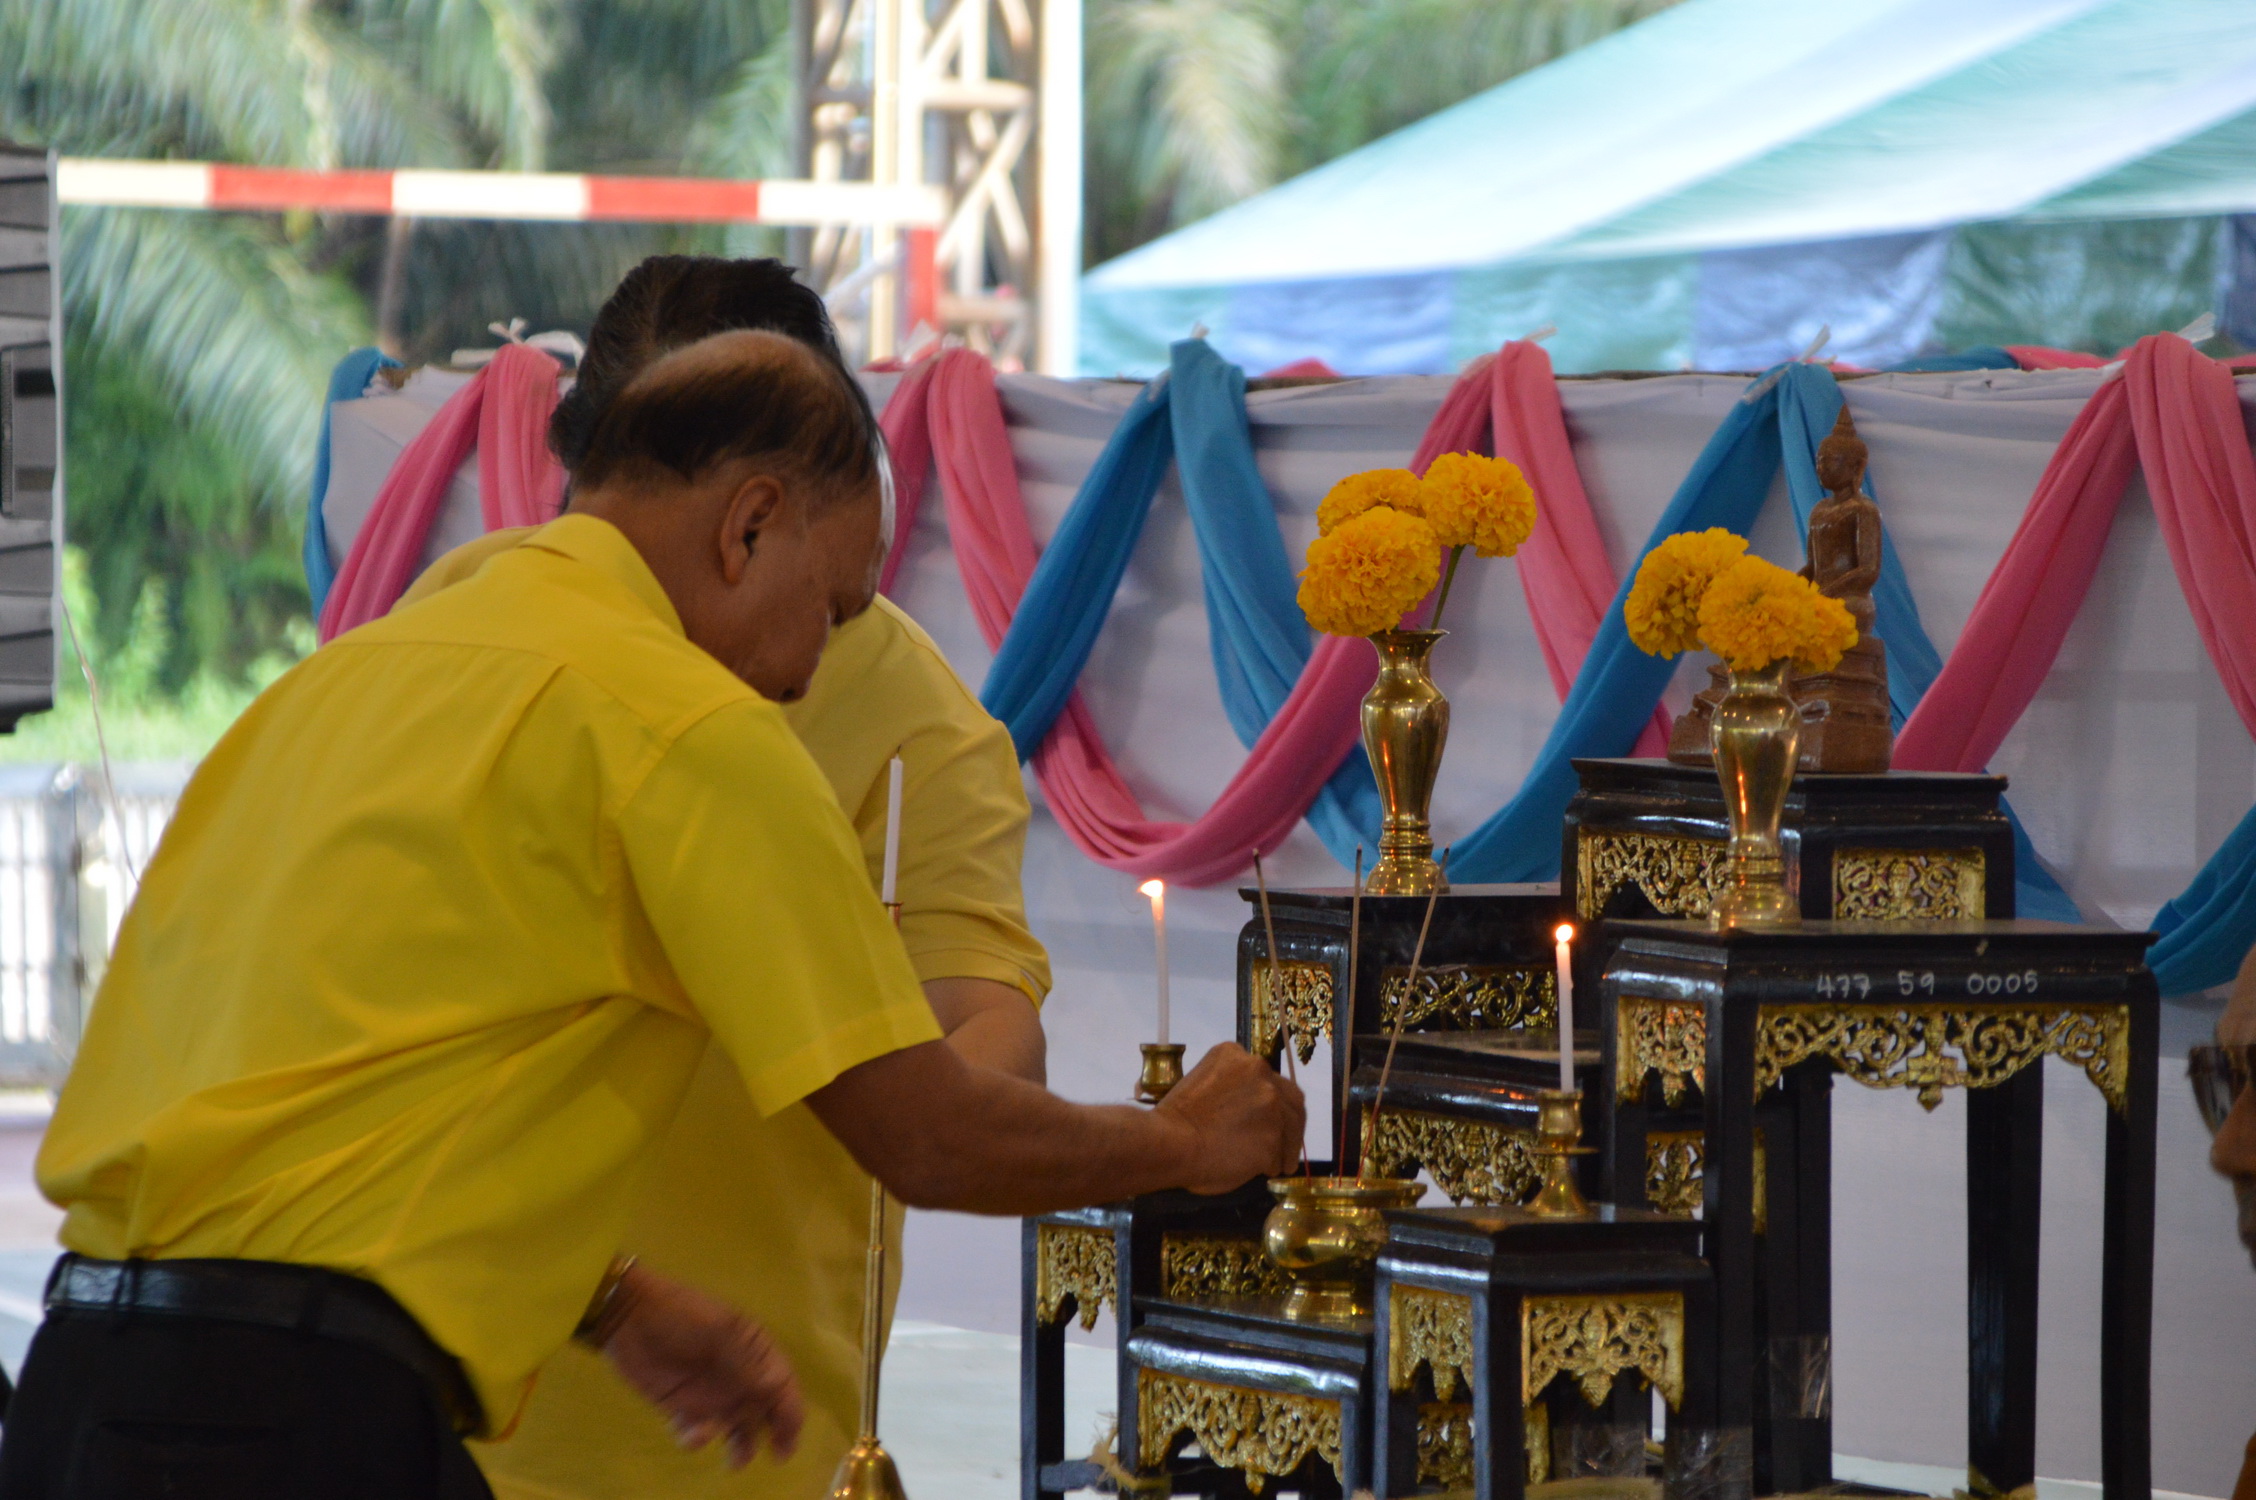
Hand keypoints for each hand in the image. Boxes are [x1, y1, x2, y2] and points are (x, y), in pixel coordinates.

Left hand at [594, 1264, 803, 1468]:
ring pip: (737, 1426)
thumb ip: (746, 1363)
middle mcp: (739, 1375)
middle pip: (767, 1409)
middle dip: (776, 1434)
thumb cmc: (681, 1316)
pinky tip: (690, 1434)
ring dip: (741, 1445)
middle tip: (777, 1455)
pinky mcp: (683, 1407)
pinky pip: (699, 1431)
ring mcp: (711, 1393)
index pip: (783, 1383)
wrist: (629, 1318)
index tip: (788, 1436)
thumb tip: (775, 1387)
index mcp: (754, 1350)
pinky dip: (699, 1438)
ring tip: (734, 1462)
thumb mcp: (719, 1333)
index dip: (791, 1410)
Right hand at [1157, 1043, 1305, 1192]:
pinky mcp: (1273, 1137)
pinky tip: (1261, 1172)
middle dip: (1292, 1121)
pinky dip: (1273, 1165)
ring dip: (1286, 1147)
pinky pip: (1280, 1154)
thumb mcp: (1203, 1081)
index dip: (1274, 1099)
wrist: (1169, 1144)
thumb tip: (1247, 1110)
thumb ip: (1231, 1088)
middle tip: (1288, 1141)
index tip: (1273, 1116)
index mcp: (1236, 1056)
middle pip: (1291, 1098)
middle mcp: (1259, 1072)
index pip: (1268, 1076)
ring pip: (1290, 1128)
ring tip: (1278, 1164)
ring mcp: (1269, 1104)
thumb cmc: (1174, 1119)